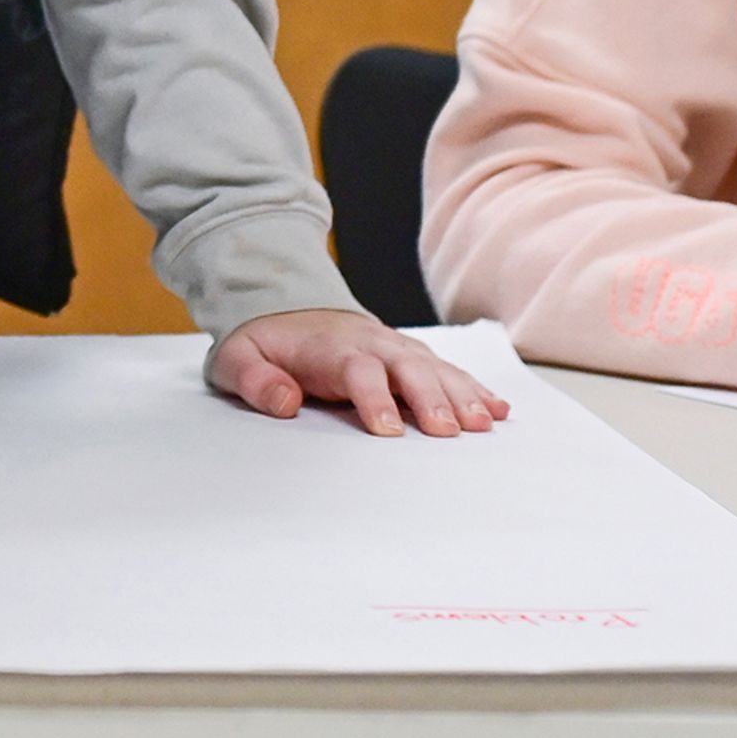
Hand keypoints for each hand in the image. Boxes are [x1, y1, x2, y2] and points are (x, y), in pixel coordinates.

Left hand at [213, 308, 510, 436]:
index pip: (357, 370)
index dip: (373, 398)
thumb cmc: (266, 342)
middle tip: (450, 431)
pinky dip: (474, 388)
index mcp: (331, 348)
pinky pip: (447, 371)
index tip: (386, 430)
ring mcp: (396, 349)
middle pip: (407, 368)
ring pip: (435, 369)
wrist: (286, 305)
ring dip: (462, 394)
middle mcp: (372, 344)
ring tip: (485, 423)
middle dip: (430, 397)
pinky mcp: (411, 358)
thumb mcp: (238, 358)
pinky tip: (498, 409)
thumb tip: (284, 401)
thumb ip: (255, 380)